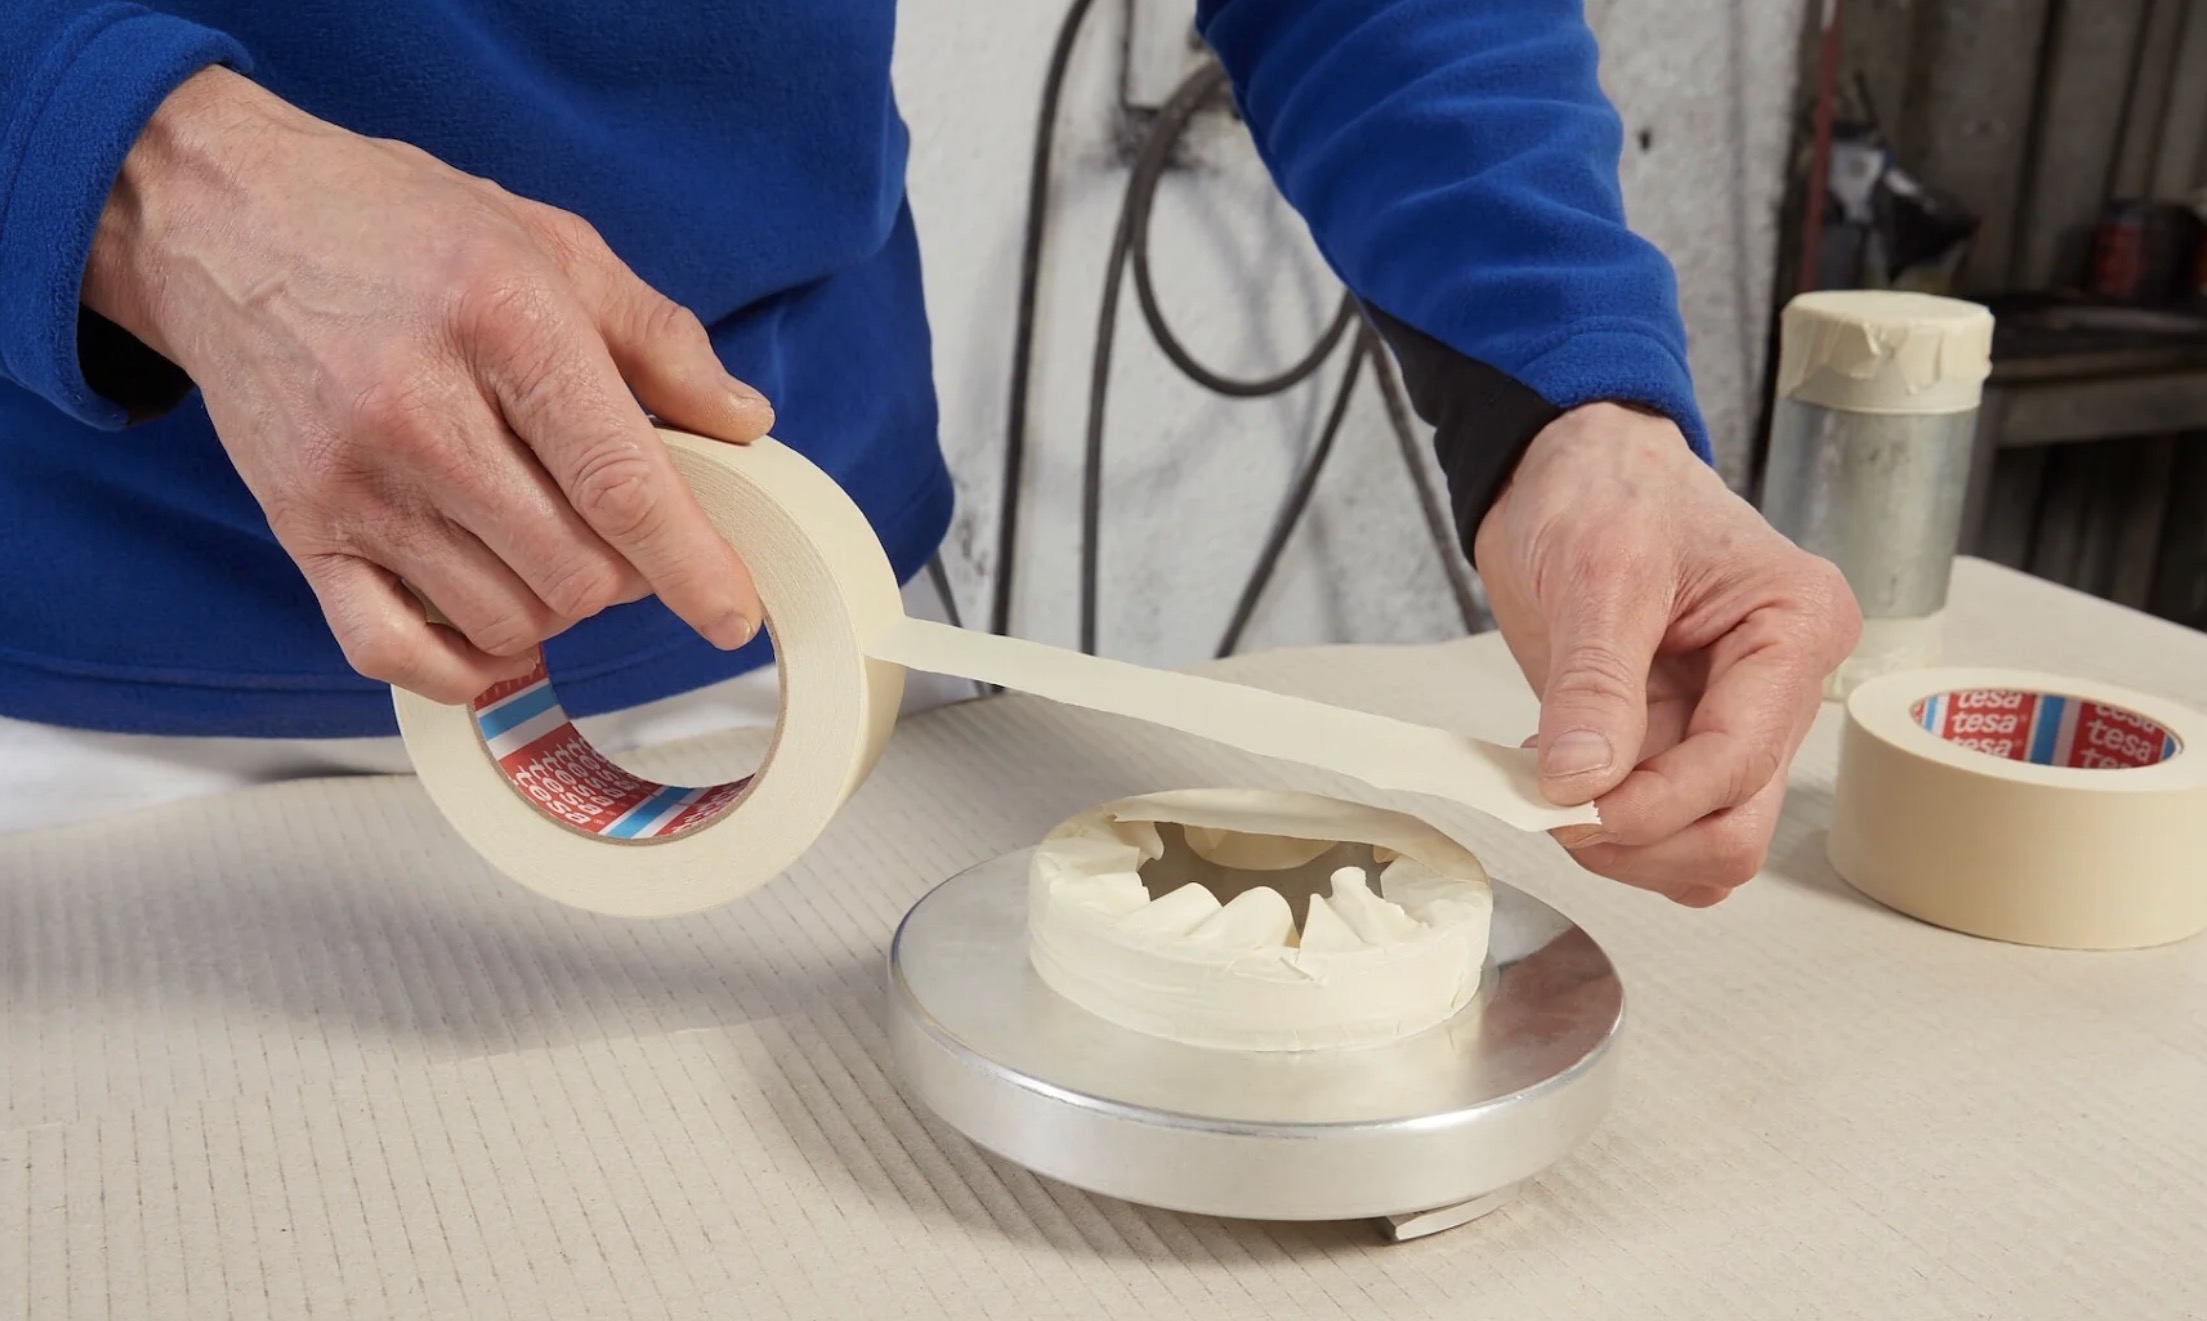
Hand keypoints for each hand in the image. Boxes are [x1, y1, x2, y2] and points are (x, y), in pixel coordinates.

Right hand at [82, 68, 771, 702]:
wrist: (225, 218)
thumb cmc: (402, 227)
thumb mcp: (552, 243)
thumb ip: (659, 339)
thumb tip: (743, 423)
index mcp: (504, 324)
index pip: (619, 482)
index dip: (692, 564)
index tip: (733, 614)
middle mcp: (420, 411)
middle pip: (573, 571)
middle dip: (626, 574)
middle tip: (617, 527)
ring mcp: (352, 481)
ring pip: (504, 619)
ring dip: (554, 608)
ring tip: (550, 545)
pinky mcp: (299, 529)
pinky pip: (393, 654)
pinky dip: (464, 666)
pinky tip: (493, 622)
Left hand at [1474, 404, 1860, 904]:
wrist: (1568, 463)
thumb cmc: (1605, 486)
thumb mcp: (1596, 570)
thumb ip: (1594, 684)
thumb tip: (1583, 784)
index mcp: (1796, 629)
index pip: (1740, 762)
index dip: (1656, 806)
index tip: (1572, 809)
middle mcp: (1780, 689)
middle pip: (1736, 826)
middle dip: (1644, 838)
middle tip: (1553, 809)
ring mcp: (1731, 724)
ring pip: (1703, 846)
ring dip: (1624, 845)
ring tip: (1550, 785)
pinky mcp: (1681, 743)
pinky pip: (1664, 829)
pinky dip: (1611, 830)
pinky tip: (1563, 779)